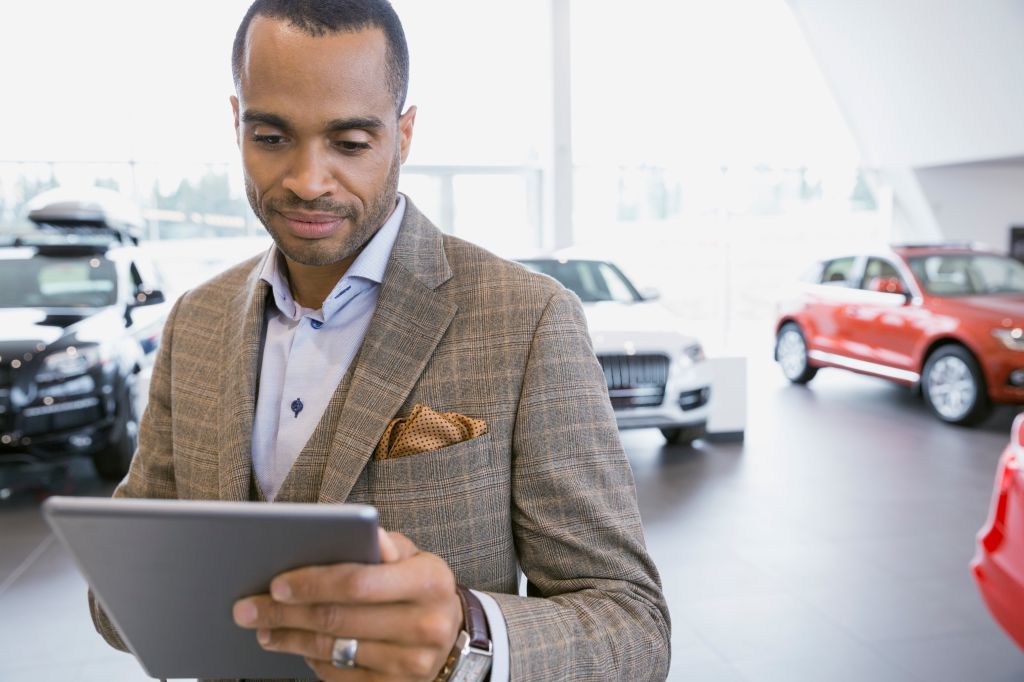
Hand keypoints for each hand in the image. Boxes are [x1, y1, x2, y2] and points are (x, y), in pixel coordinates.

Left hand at [233, 528, 462, 680]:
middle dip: (285, 613)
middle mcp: (425, 626)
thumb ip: (385, 545)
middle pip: (338, 619)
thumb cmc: (419, 586)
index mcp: (430, 582)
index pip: (359, 582)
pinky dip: (312, 661)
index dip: (313, 583)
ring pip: (334, 650)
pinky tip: (294, 646)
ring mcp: (413, 665)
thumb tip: (365, 532)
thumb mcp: (413, 556)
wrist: (450, 635)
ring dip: (290, 639)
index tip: (276, 583)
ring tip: (263, 627)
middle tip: (247, 608)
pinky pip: (341, 676)